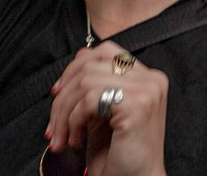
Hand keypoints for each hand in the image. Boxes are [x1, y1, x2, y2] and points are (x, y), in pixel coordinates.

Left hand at [47, 42, 167, 175]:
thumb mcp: (104, 115)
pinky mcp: (137, 105)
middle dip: (64, 93)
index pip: (106, 51)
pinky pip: (91, 98)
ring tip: (63, 137)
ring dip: (64, 113)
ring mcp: (147, 90)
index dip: (75, 67)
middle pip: (93, 62)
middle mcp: (152, 78)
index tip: (57, 93)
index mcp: (147, 77)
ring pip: (87, 80)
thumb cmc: (118, 156)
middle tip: (53, 124)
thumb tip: (73, 69)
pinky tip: (75, 139)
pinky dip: (73, 119)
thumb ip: (96, 89)